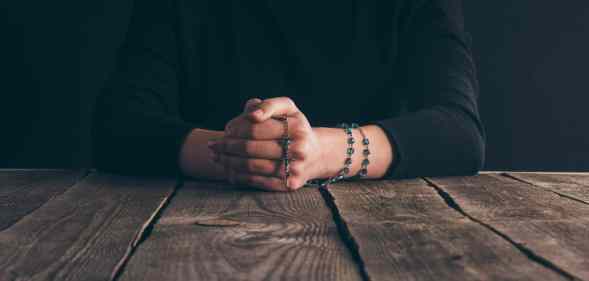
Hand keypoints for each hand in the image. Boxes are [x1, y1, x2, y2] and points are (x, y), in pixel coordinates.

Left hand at [209, 97, 326, 191]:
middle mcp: (299, 148)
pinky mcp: (290, 185)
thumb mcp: (287, 109)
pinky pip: (258, 181)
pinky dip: (239, 176)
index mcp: (296, 126)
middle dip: (227, 146)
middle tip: (213, 146)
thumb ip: (268, 105)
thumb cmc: (294, 127)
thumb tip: (252, 114)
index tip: (226, 130)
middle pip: (251, 148)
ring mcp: (295, 168)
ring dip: (229, 162)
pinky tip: (228, 171)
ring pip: (252, 166)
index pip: (255, 127)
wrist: (316, 154)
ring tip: (216, 157)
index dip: (236, 128)